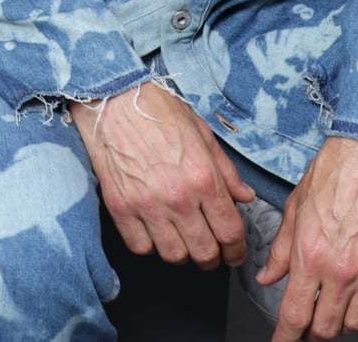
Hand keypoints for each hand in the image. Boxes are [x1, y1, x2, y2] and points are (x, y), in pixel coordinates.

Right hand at [72, 81, 254, 267]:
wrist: (113, 98)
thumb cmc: (158, 110)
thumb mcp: (202, 134)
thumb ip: (226, 171)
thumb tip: (244, 196)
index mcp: (204, 177)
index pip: (230, 232)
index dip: (237, 249)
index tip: (234, 252)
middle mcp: (178, 196)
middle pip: (204, 252)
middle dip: (213, 258)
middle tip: (211, 252)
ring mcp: (146, 204)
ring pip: (173, 255)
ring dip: (182, 253)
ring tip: (182, 241)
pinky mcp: (119, 206)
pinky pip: (140, 246)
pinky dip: (150, 246)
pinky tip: (153, 232)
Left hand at [255, 138, 357, 340]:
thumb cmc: (333, 174)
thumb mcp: (294, 211)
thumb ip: (282, 251)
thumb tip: (268, 276)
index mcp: (312, 256)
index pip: (296, 315)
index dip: (286, 337)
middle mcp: (343, 270)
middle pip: (328, 327)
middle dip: (313, 330)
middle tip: (308, 321)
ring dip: (344, 321)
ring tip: (336, 307)